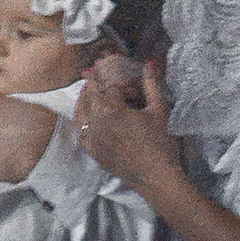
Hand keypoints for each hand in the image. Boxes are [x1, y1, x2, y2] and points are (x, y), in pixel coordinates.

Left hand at [73, 54, 181, 193]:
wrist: (156, 178)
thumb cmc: (160, 143)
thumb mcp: (159, 110)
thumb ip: (151, 85)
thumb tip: (148, 62)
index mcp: (112, 110)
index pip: (106, 86)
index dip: (106, 75)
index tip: (100, 62)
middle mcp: (96, 123)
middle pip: (90, 96)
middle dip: (92, 82)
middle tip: (91, 70)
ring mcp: (92, 139)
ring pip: (81, 113)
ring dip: (83, 99)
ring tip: (87, 89)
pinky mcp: (93, 152)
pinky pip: (80, 132)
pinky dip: (80, 120)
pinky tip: (84, 115)